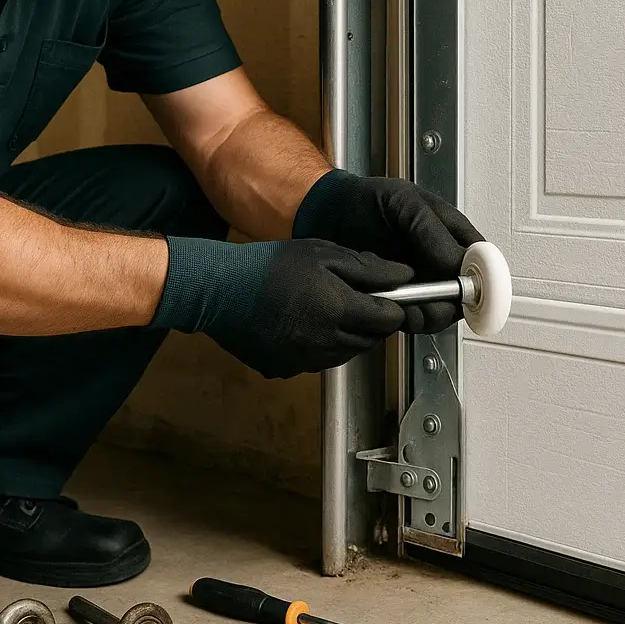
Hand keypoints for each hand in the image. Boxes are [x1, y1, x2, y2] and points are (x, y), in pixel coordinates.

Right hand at [150, 236, 414, 379]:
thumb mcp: (324, 254)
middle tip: (348, 295)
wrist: (219, 289)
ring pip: (343, 353)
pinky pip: (314, 362)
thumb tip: (405, 275)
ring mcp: (304, 361)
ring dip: (343, 334)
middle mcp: (327, 343)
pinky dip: (315, 346)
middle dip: (367, 320)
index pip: (390, 321)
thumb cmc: (269, 265)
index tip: (384, 295)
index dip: (391, 306)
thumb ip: (369, 267)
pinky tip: (298, 323)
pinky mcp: (283, 369)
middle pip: (369, 340)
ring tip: (320, 306)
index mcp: (341, 311)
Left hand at [292, 170, 484, 332]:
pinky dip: (406, 317)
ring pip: (440, 309)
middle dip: (453, 303)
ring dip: (429, 314)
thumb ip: (430, 229)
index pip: (480, 258)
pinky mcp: (398, 295)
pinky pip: (413, 315)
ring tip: (411, 307)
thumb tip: (457, 261)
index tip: (473, 289)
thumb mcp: (402, 202)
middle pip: (464, 291)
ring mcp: (419, 278)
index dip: (482, 277)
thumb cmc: (364, 200)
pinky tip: (395, 309)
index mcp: (447, 231)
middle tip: (436, 303)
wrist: (327, 215)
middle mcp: (437, 258)